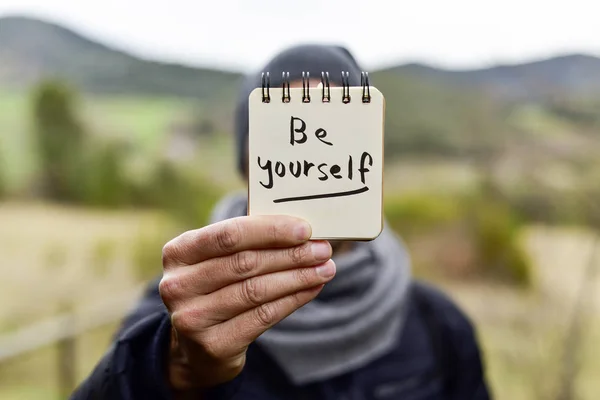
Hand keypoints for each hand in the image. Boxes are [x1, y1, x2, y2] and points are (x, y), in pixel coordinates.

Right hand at [159, 215, 334, 390]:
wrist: (194, 349)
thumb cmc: (215, 289)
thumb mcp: (217, 261)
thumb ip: (246, 243)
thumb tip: (300, 230)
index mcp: (179, 253)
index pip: (228, 234)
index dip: (270, 230)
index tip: (305, 229)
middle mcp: (178, 285)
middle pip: (245, 263)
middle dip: (291, 254)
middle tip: (322, 250)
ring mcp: (192, 318)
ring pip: (256, 290)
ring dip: (297, 277)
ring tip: (325, 269)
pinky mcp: (213, 344)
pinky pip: (262, 316)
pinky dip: (292, 300)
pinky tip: (312, 289)